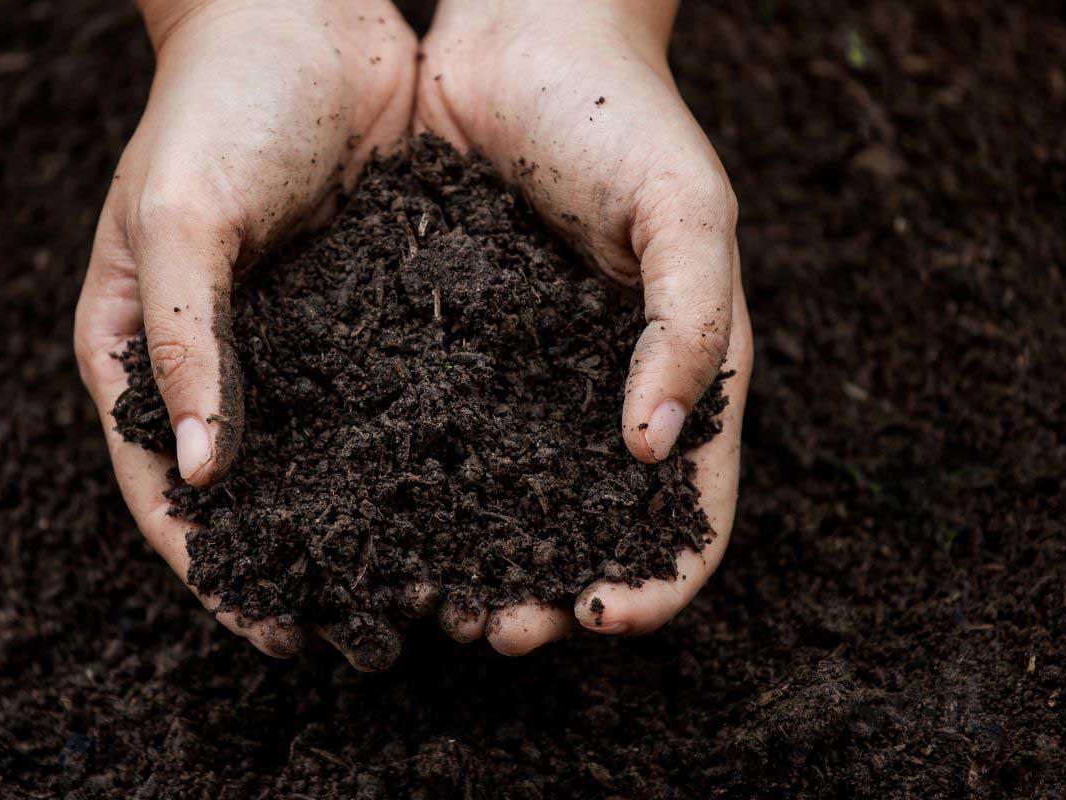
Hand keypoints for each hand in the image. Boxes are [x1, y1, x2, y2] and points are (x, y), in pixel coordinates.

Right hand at [74, 0, 416, 665]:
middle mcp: (220, 361)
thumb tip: (203, 474)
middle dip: (299, 566)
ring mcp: (296, 344)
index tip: (270, 633)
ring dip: (366, 525)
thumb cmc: (218, 106)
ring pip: (326, 459)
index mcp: (142, 350)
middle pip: (252, 492)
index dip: (214, 569)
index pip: (165, 489)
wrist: (307, 18)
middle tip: (358, 635)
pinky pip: (386, 401)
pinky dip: (412, 455)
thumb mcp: (182, 219)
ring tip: (420, 589)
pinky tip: (461, 497)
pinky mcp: (366, 317)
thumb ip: (186, 342)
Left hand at [417, 0, 753, 653]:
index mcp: (680, 373)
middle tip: (499, 631)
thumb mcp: (688, 213)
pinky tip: (376, 518)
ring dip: (476, 557)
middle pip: (588, 523)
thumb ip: (689, 327)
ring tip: (431, 600)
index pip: (689, 508)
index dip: (660, 576)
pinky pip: (436, 430)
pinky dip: (416, 485)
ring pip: (505, 494)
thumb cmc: (627, 117)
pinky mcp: (452, 345)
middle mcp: (601, 390)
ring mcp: (524, 374)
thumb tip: (653, 450)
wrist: (526, 32)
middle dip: (551, 589)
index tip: (608, 617)